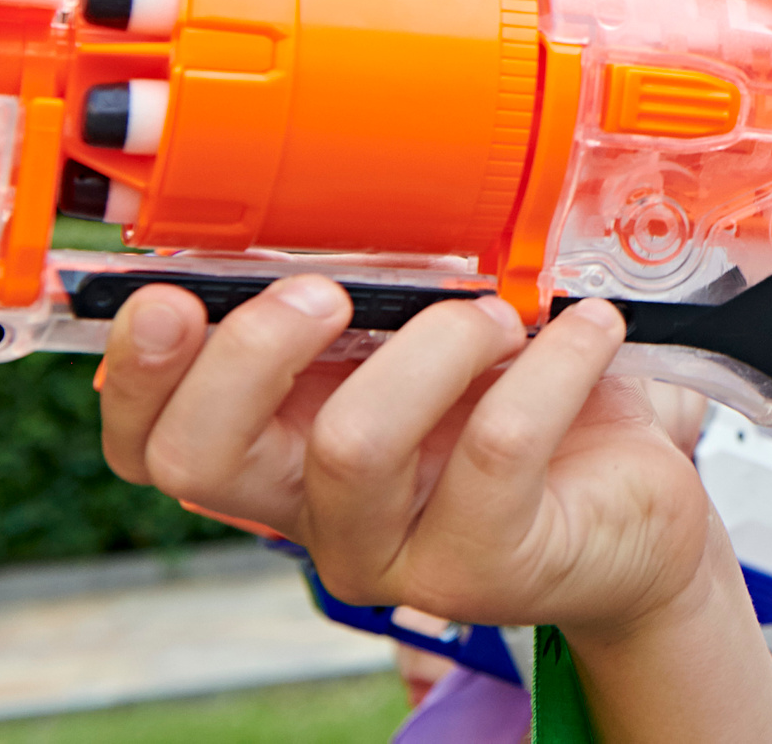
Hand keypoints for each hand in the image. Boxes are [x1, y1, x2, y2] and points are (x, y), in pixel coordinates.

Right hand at [96, 278, 709, 635]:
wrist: (635, 506)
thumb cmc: (523, 405)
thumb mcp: (433, 341)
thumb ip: (375, 301)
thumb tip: (343, 203)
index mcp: (282, 446)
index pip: (151, 440)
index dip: (135, 374)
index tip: (170, 294)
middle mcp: (316, 511)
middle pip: (200, 458)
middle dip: (251, 349)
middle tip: (332, 290)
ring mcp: (393, 554)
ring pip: (351, 445)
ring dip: (430, 345)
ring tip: (497, 315)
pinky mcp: (486, 567)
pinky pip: (496, 448)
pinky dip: (551, 364)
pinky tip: (586, 331)